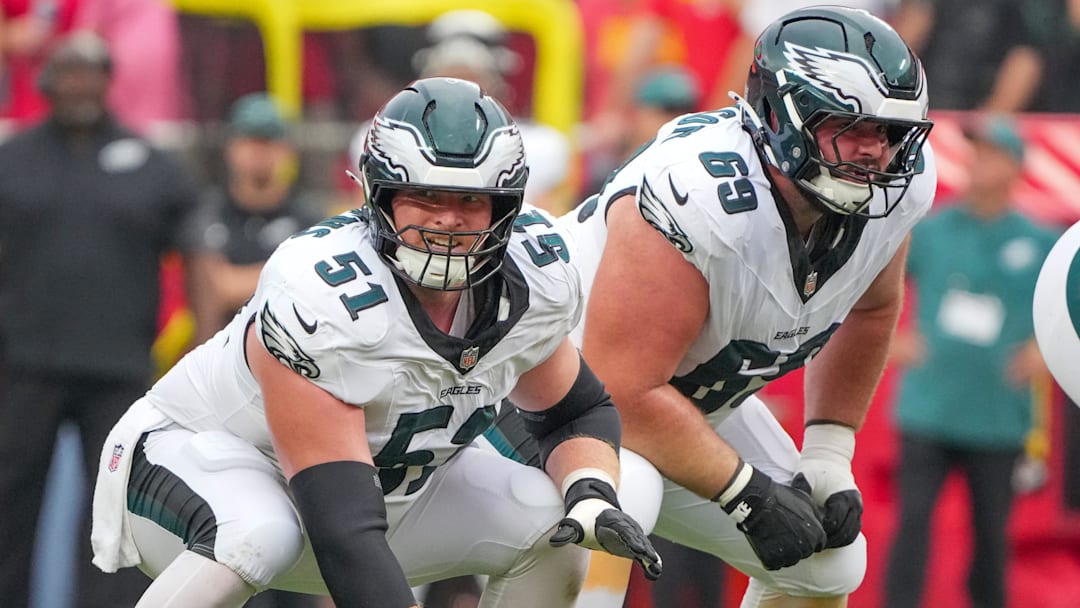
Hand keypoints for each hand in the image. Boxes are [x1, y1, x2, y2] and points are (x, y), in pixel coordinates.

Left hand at [550, 476, 662, 580]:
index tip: (639, 550)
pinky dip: (649, 560)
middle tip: (652, 560)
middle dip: (645, 549)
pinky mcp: (631, 541)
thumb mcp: (573, 523)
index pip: (623, 530)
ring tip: (656, 569)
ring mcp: (630, 533)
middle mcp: (624, 525)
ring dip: (650, 556)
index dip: (631, 540)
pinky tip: (655, 572)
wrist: (592, 507)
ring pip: (642, 544)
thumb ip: (566, 533)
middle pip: (637, 538)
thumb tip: (554, 542)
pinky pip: (642, 551)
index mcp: (612, 519)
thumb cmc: (582, 517)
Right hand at [714, 462, 825, 569]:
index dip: (808, 537)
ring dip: (784, 553)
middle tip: (784, 532)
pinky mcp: (773, 560)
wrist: (758, 502)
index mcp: (817, 535)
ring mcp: (789, 555)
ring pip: (790, 560)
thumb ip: (816, 515)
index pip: (817, 544)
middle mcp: (806, 548)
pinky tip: (766, 544)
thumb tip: (820, 519)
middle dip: (797, 545)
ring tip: (774, 537)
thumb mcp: (806, 500)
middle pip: (804, 553)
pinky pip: (774, 564)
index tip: (797, 531)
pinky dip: (770, 557)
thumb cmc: (782, 498)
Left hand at [795, 423, 862, 548]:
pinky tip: (829, 541)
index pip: (835, 522)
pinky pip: (853, 531)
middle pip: (845, 532)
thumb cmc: (814, 469)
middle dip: (830, 540)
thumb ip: (800, 492)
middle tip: (814, 545)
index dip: (822, 532)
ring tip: (821, 546)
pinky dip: (843, 538)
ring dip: (838, 542)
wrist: (828, 459)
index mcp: (844, 496)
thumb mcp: (804, 478)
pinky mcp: (856, 512)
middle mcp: (855, 503)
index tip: (810, 536)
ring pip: (851, 534)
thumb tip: (790, 508)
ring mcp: (858, 508)